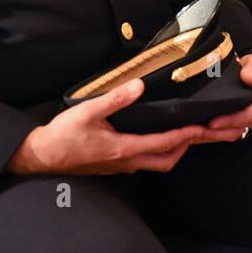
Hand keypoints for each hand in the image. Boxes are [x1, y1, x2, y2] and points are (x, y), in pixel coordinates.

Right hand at [7, 78, 242, 175]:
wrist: (42, 157)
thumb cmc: (62, 136)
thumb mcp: (87, 112)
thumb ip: (114, 99)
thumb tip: (139, 86)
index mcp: (125, 148)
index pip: (165, 142)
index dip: (188, 135)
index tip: (207, 127)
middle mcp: (128, 161)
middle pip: (168, 159)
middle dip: (190, 147)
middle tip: (209, 135)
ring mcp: (122, 166)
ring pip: (159, 163)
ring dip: (177, 150)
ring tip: (192, 136)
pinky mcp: (116, 165)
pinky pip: (146, 161)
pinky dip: (161, 151)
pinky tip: (162, 140)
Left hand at [207, 53, 251, 133]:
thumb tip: (249, 78)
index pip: (249, 115)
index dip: (232, 120)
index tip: (214, 122)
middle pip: (241, 127)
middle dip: (221, 131)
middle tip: (201, 130)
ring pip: (236, 132)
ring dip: (218, 134)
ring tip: (200, 131)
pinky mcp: (243, 122)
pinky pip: (232, 131)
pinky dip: (219, 132)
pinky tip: (204, 130)